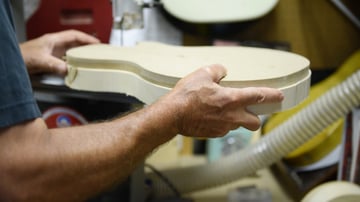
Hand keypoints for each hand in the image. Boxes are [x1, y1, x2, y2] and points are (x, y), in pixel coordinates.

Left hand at [20, 30, 99, 75]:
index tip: (97, 44)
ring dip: (82, 56)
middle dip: (87, 46)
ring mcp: (53, 53)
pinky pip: (67, 61)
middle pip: (75, 43)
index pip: (74, 35)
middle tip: (98, 52)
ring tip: (92, 60)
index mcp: (53, 40)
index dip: (86, 39)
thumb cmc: (22, 56)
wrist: (12, 63)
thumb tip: (68, 70)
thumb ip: (54, 65)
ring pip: (72, 52)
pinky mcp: (51, 61)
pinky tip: (78, 69)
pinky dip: (74, 64)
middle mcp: (54, 45)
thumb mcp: (40, 61)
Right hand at [162, 64, 283, 137]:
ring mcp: (222, 127)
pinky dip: (222, 123)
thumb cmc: (186, 96)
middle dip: (255, 117)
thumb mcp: (202, 74)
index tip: (279, 96)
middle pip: (254, 122)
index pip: (258, 96)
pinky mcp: (213, 134)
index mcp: (231, 99)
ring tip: (222, 110)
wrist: (172, 115)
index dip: (271, 95)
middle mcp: (231, 116)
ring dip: (235, 119)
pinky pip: (224, 129)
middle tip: (249, 110)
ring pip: (237, 126)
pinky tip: (211, 116)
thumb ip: (217, 70)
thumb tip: (223, 71)